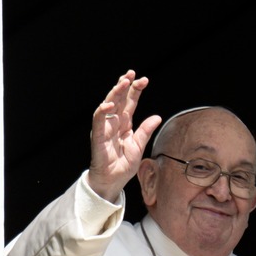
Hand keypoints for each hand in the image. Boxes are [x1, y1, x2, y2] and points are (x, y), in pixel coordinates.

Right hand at [87, 70, 161, 201]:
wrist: (112, 181)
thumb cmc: (123, 165)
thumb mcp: (139, 146)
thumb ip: (145, 131)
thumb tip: (157, 117)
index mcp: (125, 124)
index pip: (130, 102)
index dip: (135, 90)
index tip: (144, 80)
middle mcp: (114, 122)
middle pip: (119, 99)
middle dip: (125, 85)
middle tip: (132, 74)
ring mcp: (105, 127)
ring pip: (108, 104)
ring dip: (115, 92)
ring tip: (124, 82)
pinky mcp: (98, 135)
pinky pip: (98, 120)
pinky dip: (103, 110)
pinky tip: (110, 103)